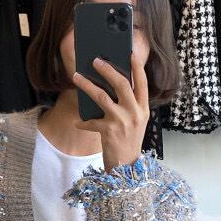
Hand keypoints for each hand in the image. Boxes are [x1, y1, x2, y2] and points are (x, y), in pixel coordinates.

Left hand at [70, 45, 149, 171]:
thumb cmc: (129, 141)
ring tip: (76, 77)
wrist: (128, 168)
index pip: (142, 83)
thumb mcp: (135, 121)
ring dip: (87, 85)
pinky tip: (78, 123)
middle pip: (122, 84)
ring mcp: (122, 121)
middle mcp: (135, 113)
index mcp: (143, 108)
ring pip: (102, 96)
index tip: (130, 52)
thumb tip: (109, 85)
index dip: (136, 67)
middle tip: (96, 60)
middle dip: (108, 70)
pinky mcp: (109, 131)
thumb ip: (128, 105)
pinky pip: (92, 121)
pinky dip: (83, 122)